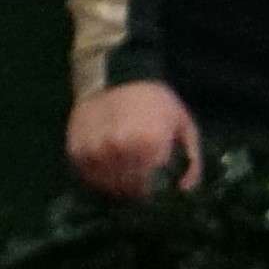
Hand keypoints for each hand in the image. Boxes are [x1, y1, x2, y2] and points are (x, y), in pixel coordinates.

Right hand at [66, 81, 203, 197]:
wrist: (118, 78)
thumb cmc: (157, 103)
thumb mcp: (185, 127)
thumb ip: (192, 162)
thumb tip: (183, 190)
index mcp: (149, 144)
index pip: (151, 186)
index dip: (155, 190)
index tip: (157, 185)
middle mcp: (119, 149)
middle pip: (128, 188)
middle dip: (137, 189)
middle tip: (141, 181)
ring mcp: (94, 150)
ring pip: (107, 185)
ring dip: (118, 185)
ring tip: (126, 173)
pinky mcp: (76, 150)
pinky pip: (88, 177)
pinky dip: (99, 177)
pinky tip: (110, 167)